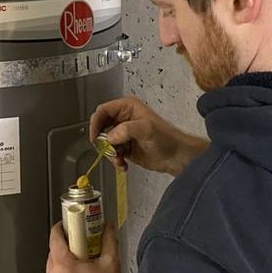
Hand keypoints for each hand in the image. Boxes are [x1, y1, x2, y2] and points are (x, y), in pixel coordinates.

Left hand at [44, 223, 125, 272]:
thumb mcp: (111, 264)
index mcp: (63, 265)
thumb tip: (108, 228)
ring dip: (64, 269)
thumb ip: (108, 241)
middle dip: (65, 250)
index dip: (60, 228)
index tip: (66, 226)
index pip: (54, 238)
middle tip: (81, 249)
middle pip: (53, 255)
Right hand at [91, 96, 209, 175]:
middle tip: (108, 150)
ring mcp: (123, 134)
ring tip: (119, 159)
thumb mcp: (146, 129)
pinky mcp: (125, 148)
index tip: (95, 137)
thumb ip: (126, 130)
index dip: (96, 123)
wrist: (176, 157)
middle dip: (102, 141)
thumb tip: (109, 136)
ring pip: (105, 143)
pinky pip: (112, 153)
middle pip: (101, 127)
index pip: (103, 111)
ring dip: (109, 153)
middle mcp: (123, 119)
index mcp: (127, 107)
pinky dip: (115, 161)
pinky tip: (123, 165)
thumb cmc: (167, 138)